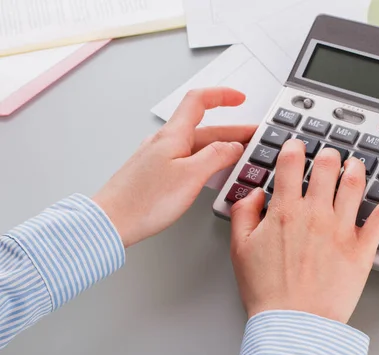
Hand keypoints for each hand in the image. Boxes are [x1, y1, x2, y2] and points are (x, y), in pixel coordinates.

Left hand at [94, 87, 255, 247]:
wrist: (111, 222)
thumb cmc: (143, 201)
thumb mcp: (190, 176)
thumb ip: (216, 157)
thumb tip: (234, 146)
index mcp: (173, 136)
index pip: (199, 101)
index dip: (222, 95)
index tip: (240, 98)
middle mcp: (165, 142)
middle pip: (205, 128)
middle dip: (232, 131)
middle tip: (254, 138)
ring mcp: (160, 158)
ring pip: (197, 146)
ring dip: (222, 148)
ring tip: (241, 158)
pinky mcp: (157, 175)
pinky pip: (188, 160)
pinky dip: (207, 162)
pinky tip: (214, 174)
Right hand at [230, 139, 378, 323]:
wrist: (292, 324)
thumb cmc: (267, 291)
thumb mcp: (240, 249)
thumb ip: (243, 213)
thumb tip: (254, 194)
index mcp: (285, 211)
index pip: (290, 164)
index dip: (293, 148)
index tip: (296, 146)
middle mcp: (315, 214)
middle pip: (326, 166)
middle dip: (327, 154)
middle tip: (327, 154)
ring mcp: (341, 229)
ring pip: (354, 183)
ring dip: (355, 166)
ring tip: (354, 163)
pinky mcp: (361, 248)